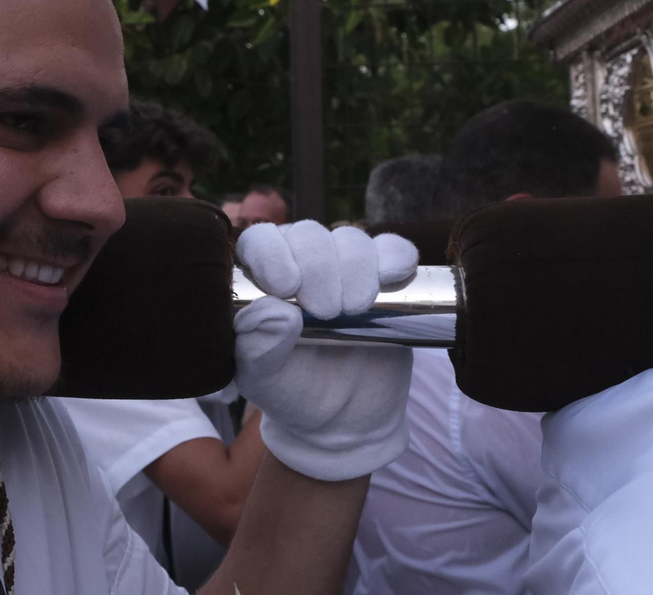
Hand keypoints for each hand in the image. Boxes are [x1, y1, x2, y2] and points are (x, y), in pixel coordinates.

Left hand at [232, 221, 416, 480]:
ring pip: (351, 239)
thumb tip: (275, 310)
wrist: (344, 419)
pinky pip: (394, 250)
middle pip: (309, 234)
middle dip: (319, 268)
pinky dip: (395, 258)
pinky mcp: (386, 280)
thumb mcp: (262, 379)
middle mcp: (301, 264)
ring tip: (352, 310)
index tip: (286, 288)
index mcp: (261, 279)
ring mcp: (345, 269)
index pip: (260, 239)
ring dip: (355, 269)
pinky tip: (391, 280)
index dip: (272, 253)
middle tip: (325, 311)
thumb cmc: (291, 391)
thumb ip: (257, 346)